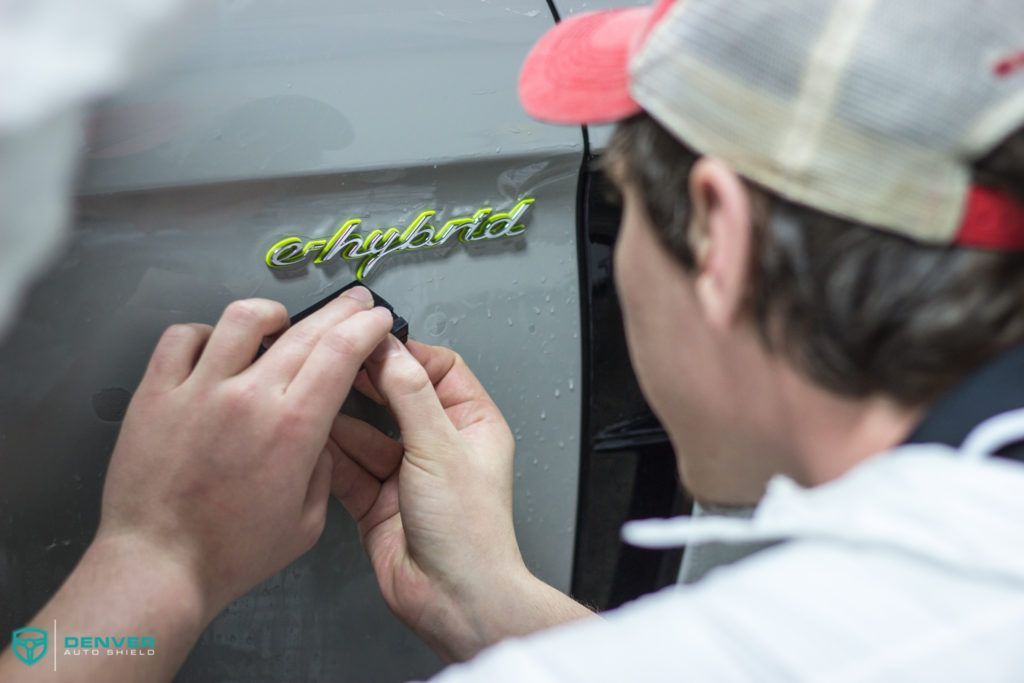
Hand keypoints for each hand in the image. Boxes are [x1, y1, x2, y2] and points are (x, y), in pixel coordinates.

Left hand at [97, 287, 393, 619]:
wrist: (158, 566)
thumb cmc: (236, 553)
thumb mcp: (307, 521)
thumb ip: (322, 467)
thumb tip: (317, 429)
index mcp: (295, 427)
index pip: (342, 352)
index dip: (366, 326)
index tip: (376, 318)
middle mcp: (250, 395)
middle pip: (305, 330)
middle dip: (340, 310)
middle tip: (354, 302)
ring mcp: (198, 388)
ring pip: (242, 317)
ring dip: (272, 313)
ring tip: (280, 321)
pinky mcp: (155, 392)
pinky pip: (183, 337)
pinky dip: (207, 333)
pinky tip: (217, 348)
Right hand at [331, 339, 591, 660]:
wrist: (452, 598)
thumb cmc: (469, 531)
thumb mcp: (439, 447)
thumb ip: (409, 394)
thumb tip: (390, 349)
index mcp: (471, 424)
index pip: (439, 368)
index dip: (405, 352)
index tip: (371, 339)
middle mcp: (440, 445)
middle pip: (398, 397)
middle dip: (367, 383)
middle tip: (334, 361)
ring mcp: (407, 474)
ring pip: (367, 434)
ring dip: (342, 421)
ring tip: (315, 399)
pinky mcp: (378, 502)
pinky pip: (349, 469)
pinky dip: (331, 457)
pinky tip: (313, 440)